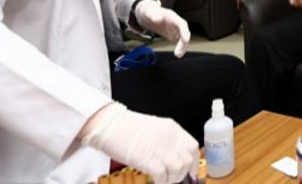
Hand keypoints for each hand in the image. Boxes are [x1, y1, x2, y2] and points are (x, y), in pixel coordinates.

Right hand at [81, 103, 198, 183]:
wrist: (108, 124)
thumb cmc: (126, 127)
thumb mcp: (154, 128)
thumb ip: (166, 140)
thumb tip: (173, 156)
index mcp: (172, 128)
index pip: (192, 147)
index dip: (194, 162)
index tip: (192, 171)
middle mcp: (169, 137)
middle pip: (187, 160)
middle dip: (182, 173)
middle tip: (171, 177)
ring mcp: (159, 148)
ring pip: (178, 169)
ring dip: (171, 178)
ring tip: (162, 179)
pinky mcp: (146, 158)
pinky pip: (162, 175)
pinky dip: (160, 181)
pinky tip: (154, 180)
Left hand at [134, 0, 190, 57]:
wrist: (147, 14)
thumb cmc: (148, 11)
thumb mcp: (148, 12)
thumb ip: (152, 15)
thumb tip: (158, 19)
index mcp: (171, 16)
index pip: (182, 24)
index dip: (185, 32)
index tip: (186, 40)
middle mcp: (176, 23)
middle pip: (184, 32)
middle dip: (184, 43)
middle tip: (177, 54)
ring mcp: (175, 29)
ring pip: (183, 38)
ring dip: (183, 47)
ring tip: (178, 55)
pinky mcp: (173, 34)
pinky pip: (179, 41)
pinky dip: (180, 48)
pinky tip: (178, 53)